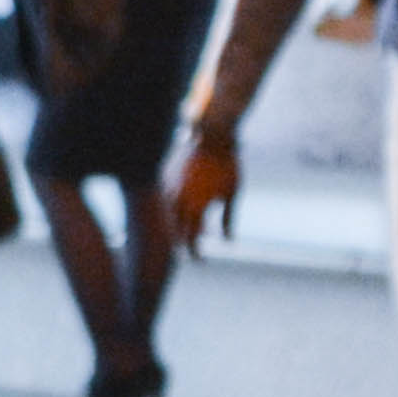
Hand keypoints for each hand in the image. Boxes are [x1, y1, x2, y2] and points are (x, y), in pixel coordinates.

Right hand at [168, 129, 242, 252]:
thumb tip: (226, 240)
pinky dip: (173, 210)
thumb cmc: (227, 165)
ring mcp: (171, 189)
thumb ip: (227, 218)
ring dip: (178, 227)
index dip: (195, 252)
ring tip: (191, 231)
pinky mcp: (169, 177)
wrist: (213, 136)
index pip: (190, 238)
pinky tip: (182, 211)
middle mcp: (179, 201)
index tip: (201, 260)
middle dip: (185, 243)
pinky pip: (165, 201)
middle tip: (195, 251)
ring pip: (168, 217)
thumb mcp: (232, 194)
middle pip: (176, 231)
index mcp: (196, 207)